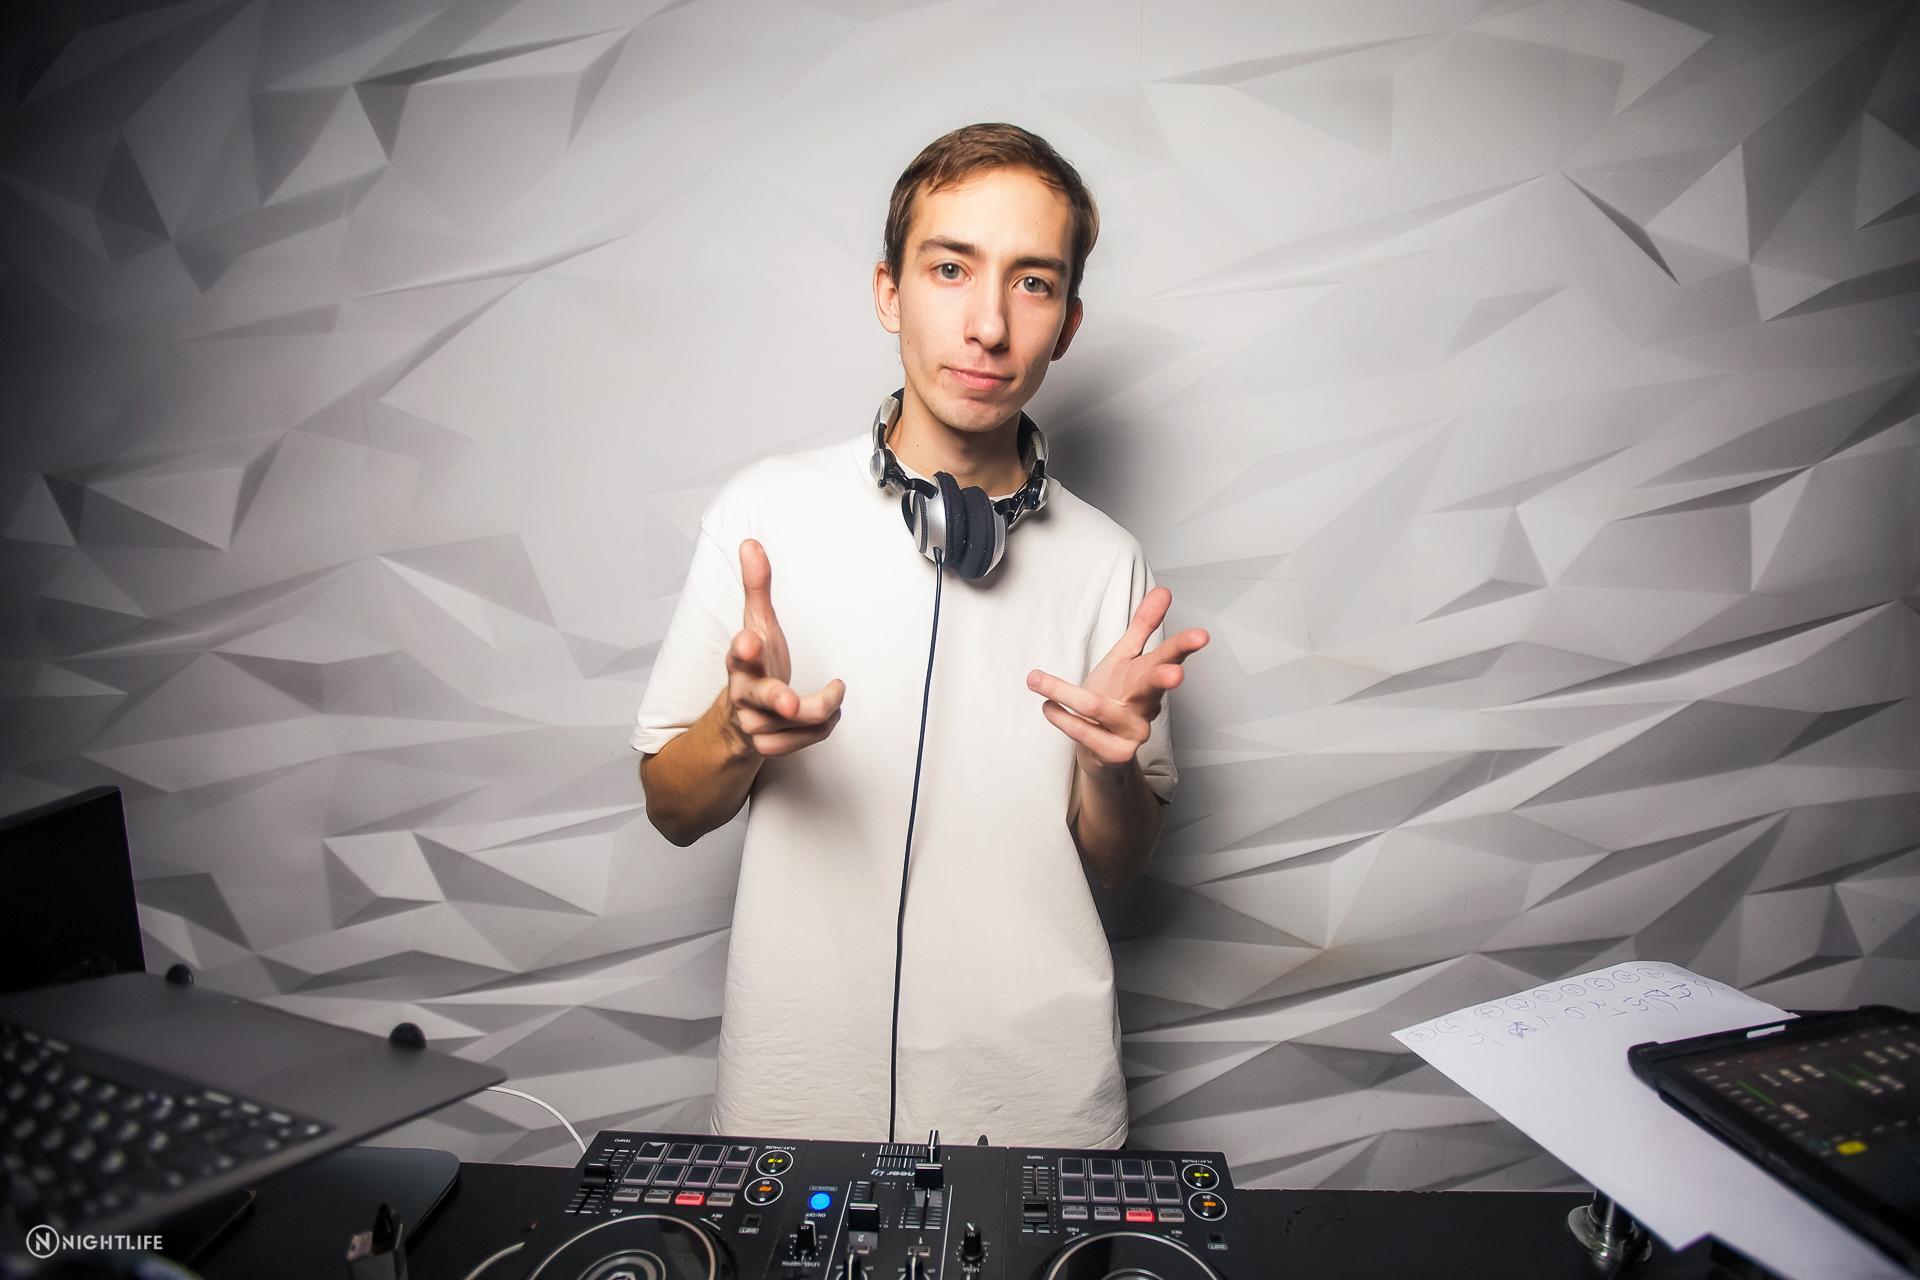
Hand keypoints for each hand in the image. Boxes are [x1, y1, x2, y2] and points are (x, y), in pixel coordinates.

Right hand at [724, 539, 844, 757]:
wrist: (737, 719)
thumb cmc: (755, 666)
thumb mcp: (757, 625)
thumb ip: (756, 587)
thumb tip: (751, 543)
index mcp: (740, 661)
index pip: (738, 653)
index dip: (743, 649)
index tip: (747, 641)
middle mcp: (743, 693)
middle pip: (759, 697)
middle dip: (776, 699)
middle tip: (790, 702)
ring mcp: (753, 722)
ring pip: (798, 720)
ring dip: (824, 707)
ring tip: (835, 692)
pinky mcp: (767, 746)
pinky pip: (807, 739)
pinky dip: (823, 726)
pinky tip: (829, 714)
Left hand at [1026, 586, 1207, 772]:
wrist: (1102, 750)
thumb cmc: (1117, 697)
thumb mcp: (1126, 658)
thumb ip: (1143, 626)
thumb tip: (1163, 591)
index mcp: (1148, 676)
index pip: (1170, 657)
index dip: (1185, 646)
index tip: (1201, 636)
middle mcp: (1147, 705)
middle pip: (1154, 686)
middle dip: (1165, 679)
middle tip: (1174, 674)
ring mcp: (1134, 732)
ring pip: (1099, 708)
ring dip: (1065, 694)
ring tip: (1036, 680)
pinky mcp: (1116, 753)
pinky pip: (1085, 732)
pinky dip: (1062, 718)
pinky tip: (1047, 706)